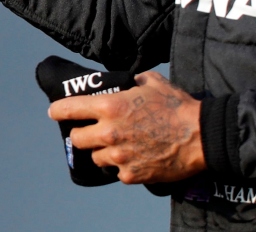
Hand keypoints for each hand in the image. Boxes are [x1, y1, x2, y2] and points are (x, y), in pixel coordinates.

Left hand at [48, 70, 204, 183]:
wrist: (202, 137)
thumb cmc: (178, 107)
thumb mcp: (152, 82)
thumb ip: (133, 80)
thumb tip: (128, 80)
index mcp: (109, 107)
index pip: (69, 109)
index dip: (58, 111)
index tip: (53, 112)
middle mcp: (109, 132)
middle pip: (76, 138)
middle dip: (82, 134)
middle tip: (91, 132)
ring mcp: (119, 156)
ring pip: (95, 157)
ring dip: (102, 152)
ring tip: (117, 147)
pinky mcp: (132, 175)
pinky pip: (117, 173)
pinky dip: (122, 167)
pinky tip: (134, 159)